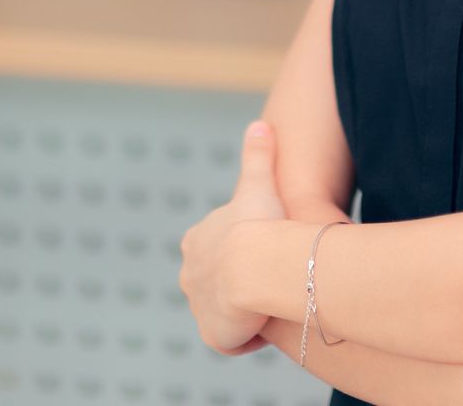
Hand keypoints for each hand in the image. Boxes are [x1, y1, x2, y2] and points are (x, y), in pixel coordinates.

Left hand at [178, 119, 288, 354]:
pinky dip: (248, 335)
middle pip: (218, 282)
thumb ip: (258, 155)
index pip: (218, 249)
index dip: (243, 250)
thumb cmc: (259, 223)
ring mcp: (200, 307)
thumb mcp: (259, 182)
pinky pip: (232, 340)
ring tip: (271, 302)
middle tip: (272, 278)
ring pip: (225, 311)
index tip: (267, 250)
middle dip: (241, 284)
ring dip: (246, 310)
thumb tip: (260, 124)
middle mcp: (190, 274)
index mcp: (196, 241)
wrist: (254, 267)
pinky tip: (268, 324)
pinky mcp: (213, 335)